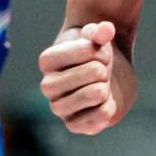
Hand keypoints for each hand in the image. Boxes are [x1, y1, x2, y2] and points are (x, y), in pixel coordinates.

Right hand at [39, 20, 119, 134]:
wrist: (102, 76)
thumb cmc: (94, 52)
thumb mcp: (96, 37)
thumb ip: (100, 31)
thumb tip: (106, 29)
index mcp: (47, 60)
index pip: (80, 51)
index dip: (96, 49)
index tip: (98, 50)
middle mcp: (47, 86)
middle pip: (93, 72)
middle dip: (105, 68)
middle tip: (101, 70)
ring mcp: (59, 107)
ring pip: (95, 94)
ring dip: (105, 87)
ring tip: (101, 86)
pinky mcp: (74, 125)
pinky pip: (98, 117)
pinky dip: (108, 107)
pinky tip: (104, 102)